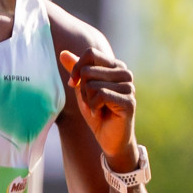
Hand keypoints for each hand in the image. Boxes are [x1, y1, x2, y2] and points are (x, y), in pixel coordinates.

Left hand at [60, 49, 137, 168]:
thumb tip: (63, 53)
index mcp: (116, 66)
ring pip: (92, 84)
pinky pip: (101, 95)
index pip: (91, 53)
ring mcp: (129, 87)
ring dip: (88, 100)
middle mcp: (125, 73)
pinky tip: (100, 114)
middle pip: (88, 70)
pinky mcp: (129, 101)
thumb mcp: (82, 89)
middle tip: (92, 102)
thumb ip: (76, 71)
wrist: (110, 139)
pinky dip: (94, 107)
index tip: (74, 83)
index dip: (76, 68)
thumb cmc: (97, 112)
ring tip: (98, 108)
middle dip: (82, 89)